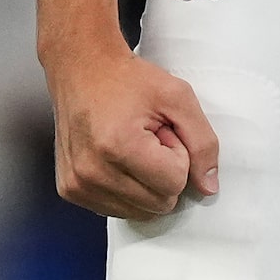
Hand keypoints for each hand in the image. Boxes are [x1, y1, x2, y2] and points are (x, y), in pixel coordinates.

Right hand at [43, 41, 220, 220]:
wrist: (81, 67)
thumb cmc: (128, 78)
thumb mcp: (177, 96)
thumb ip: (203, 142)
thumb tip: (209, 187)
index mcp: (119, 145)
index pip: (175, 182)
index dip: (177, 154)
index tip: (161, 130)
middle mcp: (92, 171)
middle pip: (159, 203)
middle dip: (162, 171)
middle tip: (147, 138)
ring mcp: (78, 184)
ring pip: (140, 212)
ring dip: (144, 182)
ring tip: (131, 147)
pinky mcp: (71, 190)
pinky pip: (117, 210)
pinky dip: (125, 188)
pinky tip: (115, 158)